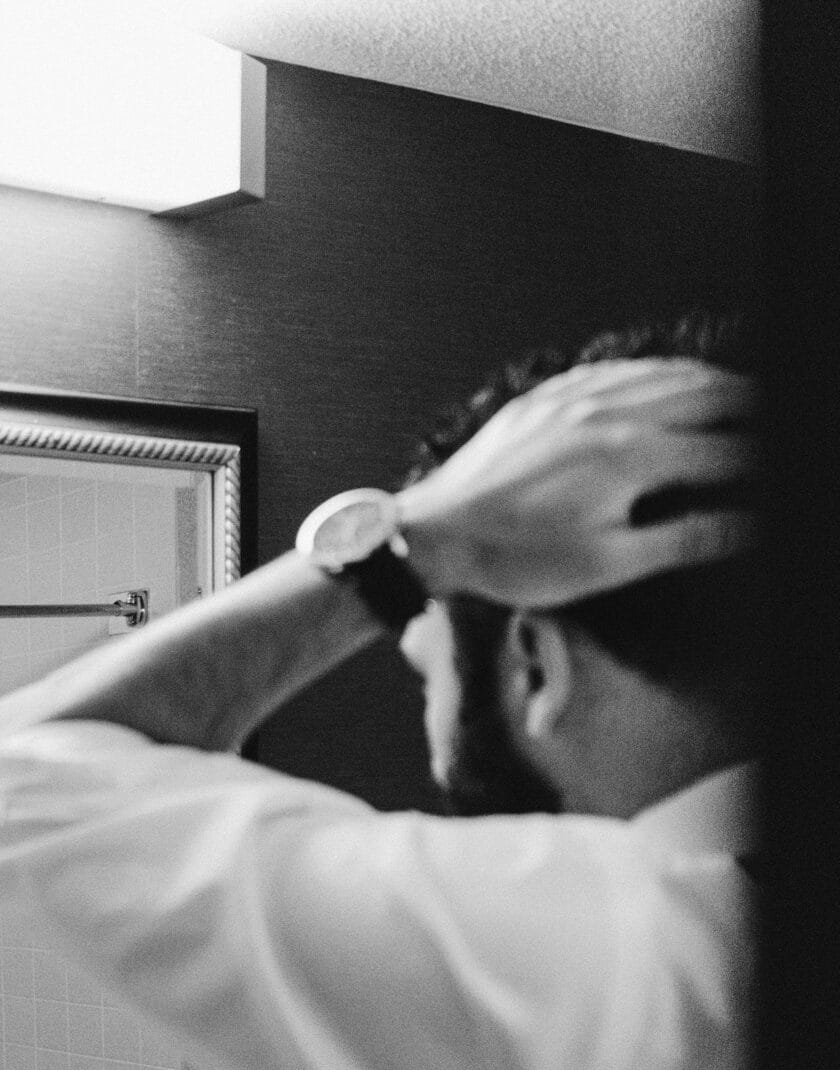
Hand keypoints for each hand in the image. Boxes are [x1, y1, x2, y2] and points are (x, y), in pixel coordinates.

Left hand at [396, 357, 756, 607]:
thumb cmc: (514, 558)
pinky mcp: (541, 399)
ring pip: (660, 373)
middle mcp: (607, 414)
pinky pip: (610, 369)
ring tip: (737, 392)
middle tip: (772, 416)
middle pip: (703, 394)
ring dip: (706, 380)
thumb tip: (747, 526)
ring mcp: (571, 399)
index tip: (774, 470)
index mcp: (631, 456)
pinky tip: (661, 378)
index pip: (724, 450)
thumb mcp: (607, 563)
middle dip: (748, 405)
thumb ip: (684, 540)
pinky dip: (649, 371)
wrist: (432, 536)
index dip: (760, 461)